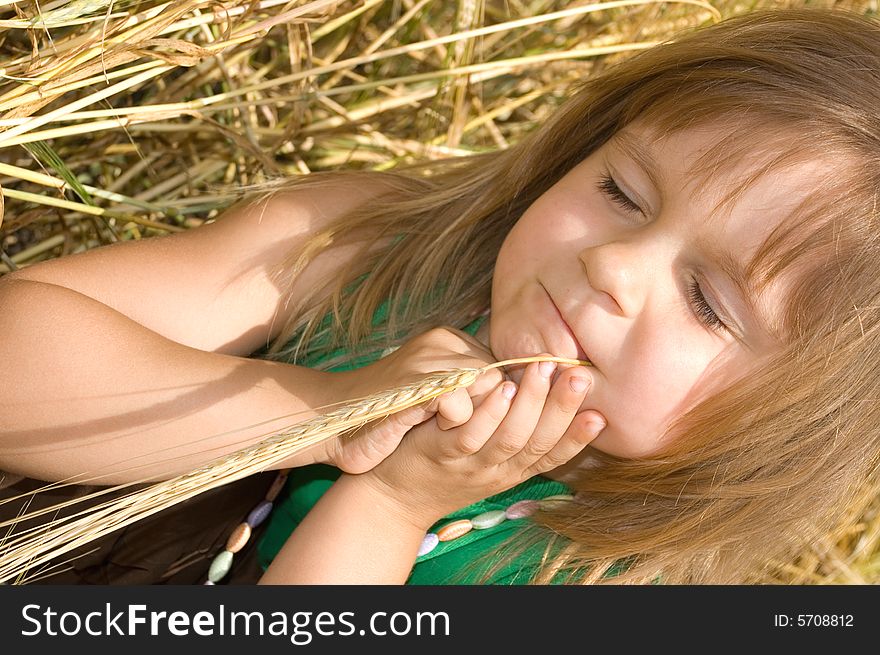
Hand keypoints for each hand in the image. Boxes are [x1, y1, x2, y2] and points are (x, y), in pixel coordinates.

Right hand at [322, 326, 506, 473]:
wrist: (332, 422)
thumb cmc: (390, 417)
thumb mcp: (441, 394)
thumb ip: (476, 388)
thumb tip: (523, 396)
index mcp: (451, 340)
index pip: (505, 366)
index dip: (503, 402)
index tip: (480, 422)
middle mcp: (442, 341)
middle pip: (502, 376)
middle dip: (495, 411)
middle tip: (466, 430)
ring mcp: (427, 360)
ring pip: (489, 388)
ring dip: (477, 420)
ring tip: (450, 432)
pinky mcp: (414, 383)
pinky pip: (460, 403)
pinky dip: (455, 425)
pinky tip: (432, 430)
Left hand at [355, 359, 605, 529]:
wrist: (392, 496)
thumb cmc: (443, 462)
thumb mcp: (484, 452)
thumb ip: (510, 425)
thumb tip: (536, 381)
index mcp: (511, 470)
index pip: (552, 455)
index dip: (578, 436)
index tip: (602, 412)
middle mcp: (496, 471)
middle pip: (537, 443)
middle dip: (562, 409)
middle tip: (580, 376)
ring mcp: (469, 464)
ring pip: (509, 438)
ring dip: (529, 404)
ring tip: (542, 371)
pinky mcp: (440, 454)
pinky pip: (469, 436)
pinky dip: (489, 413)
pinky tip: (501, 388)